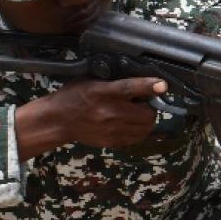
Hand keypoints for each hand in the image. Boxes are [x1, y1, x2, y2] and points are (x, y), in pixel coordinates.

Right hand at [15, 77, 167, 158]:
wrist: (57, 121)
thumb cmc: (74, 96)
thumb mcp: (90, 79)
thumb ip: (113, 80)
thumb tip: (139, 79)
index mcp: (102, 92)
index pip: (128, 88)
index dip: (148, 86)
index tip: (163, 85)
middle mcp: (109, 112)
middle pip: (146, 113)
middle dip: (150, 107)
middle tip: (143, 102)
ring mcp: (111, 129)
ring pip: (146, 127)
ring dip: (147, 119)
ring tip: (137, 113)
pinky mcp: (112, 141)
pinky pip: (137, 137)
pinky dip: (140, 130)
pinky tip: (131, 123)